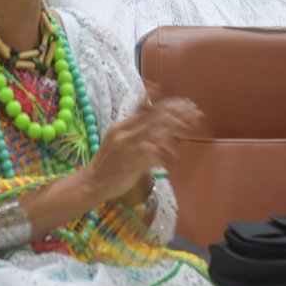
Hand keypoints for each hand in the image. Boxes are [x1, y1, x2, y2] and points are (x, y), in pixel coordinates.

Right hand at [81, 97, 201, 202]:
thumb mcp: (116, 140)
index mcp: (121, 127)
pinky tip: (176, 152)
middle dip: (178, 112)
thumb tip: (150, 118)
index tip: (183, 102)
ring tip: (192, 126)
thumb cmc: (106, 163)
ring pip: (158, 132)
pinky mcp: (134, 164)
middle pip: (155, 117)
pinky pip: (155, 154)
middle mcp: (125, 134)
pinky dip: (168, 152)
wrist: (92, 183)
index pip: (146, 109)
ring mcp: (130, 148)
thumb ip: (132, 129)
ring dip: (177, 128)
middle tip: (194, 111)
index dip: (167, 104)